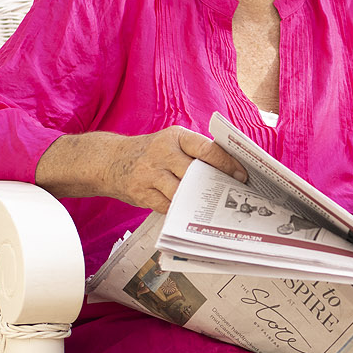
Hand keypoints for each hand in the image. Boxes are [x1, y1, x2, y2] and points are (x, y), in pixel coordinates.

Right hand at [39, 127, 246, 212]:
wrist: (110, 161)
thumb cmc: (151, 153)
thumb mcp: (171, 142)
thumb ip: (195, 152)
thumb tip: (228, 170)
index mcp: (175, 137)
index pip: (206, 149)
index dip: (227, 163)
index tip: (241, 176)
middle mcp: (162, 154)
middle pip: (195, 173)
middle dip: (214, 185)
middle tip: (231, 196)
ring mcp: (150, 174)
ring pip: (181, 192)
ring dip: (198, 201)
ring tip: (214, 208)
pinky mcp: (141, 193)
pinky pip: (167, 206)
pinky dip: (180, 210)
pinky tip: (191, 214)